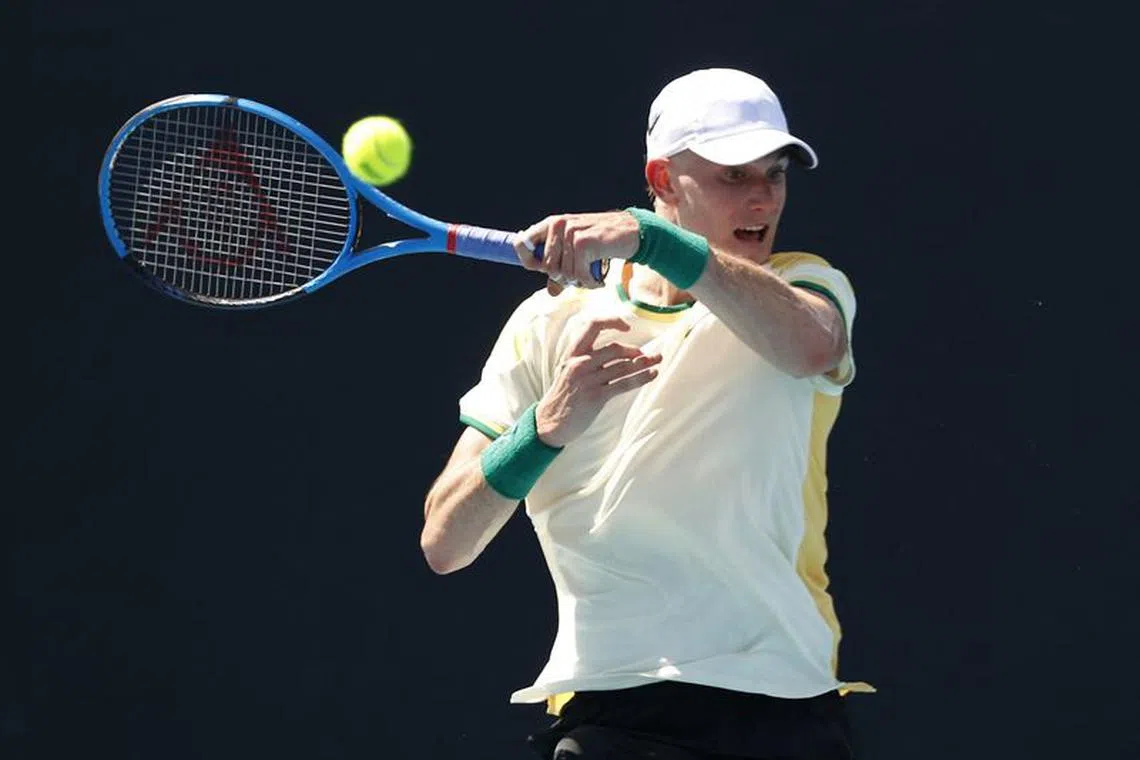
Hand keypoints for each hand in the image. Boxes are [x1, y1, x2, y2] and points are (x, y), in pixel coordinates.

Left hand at [514, 211, 640, 288]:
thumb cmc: (603, 242)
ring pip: (564, 274)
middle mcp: (558, 225)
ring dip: (580, 281)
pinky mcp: (582, 243)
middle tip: (581, 275)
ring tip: (591, 274)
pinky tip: (598, 280)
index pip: (522, 242)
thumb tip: (551, 291)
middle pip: (547, 268)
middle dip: (565, 278)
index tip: (541, 270)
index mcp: (551, 224)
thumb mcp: (577, 253)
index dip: (528, 260)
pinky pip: (578, 276)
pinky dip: (590, 283)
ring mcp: (570, 233)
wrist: (632, 232)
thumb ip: (562, 270)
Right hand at [535, 317, 661, 447]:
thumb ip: (586, 357)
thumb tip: (616, 351)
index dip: (613, 321)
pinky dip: (641, 378)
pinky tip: (652, 375)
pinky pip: (624, 384)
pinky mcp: (596, 396)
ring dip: (645, 363)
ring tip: (657, 361)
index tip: (627, 326)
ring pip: (623, 366)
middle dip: (637, 351)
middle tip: (650, 355)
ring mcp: (588, 379)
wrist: (549, 422)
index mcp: (573, 353)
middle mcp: (580, 363)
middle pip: (615, 348)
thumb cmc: (563, 395)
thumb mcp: (567, 369)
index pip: (593, 325)